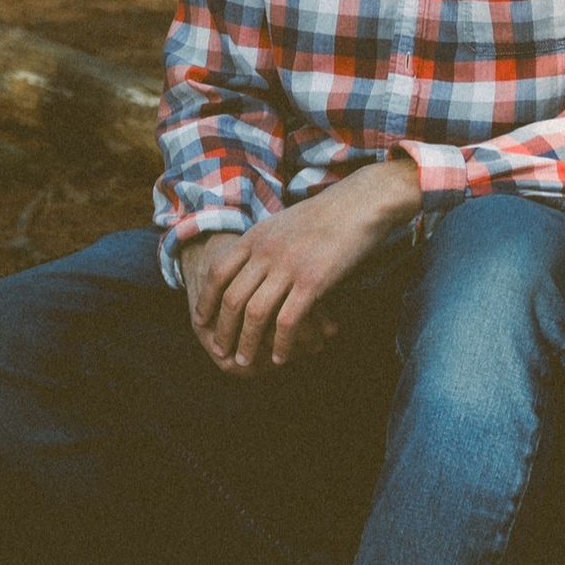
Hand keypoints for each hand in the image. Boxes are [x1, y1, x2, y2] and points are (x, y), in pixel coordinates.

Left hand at [179, 159, 420, 374]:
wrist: (362, 201)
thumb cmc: (329, 213)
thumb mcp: (286, 222)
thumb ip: (267, 243)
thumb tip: (254, 264)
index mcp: (257, 236)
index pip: (219, 272)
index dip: (208, 301)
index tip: (203, 321)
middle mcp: (267, 252)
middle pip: (232, 298)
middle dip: (224, 330)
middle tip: (221, 352)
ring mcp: (288, 266)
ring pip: (255, 314)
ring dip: (247, 343)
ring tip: (245, 362)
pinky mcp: (313, 281)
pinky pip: (288, 321)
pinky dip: (281, 343)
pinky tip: (281, 357)